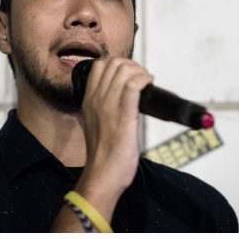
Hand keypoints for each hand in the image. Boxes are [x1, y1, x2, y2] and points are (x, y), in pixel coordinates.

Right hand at [78, 57, 153, 196]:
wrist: (102, 174)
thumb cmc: (103, 155)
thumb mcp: (95, 125)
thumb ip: (102, 110)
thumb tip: (119, 101)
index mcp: (87, 100)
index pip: (98, 66)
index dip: (118, 64)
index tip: (130, 73)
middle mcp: (96, 99)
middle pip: (113, 64)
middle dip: (132, 65)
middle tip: (142, 77)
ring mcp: (108, 105)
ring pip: (124, 70)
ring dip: (140, 71)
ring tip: (147, 81)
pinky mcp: (123, 114)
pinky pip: (133, 85)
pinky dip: (144, 79)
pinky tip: (150, 84)